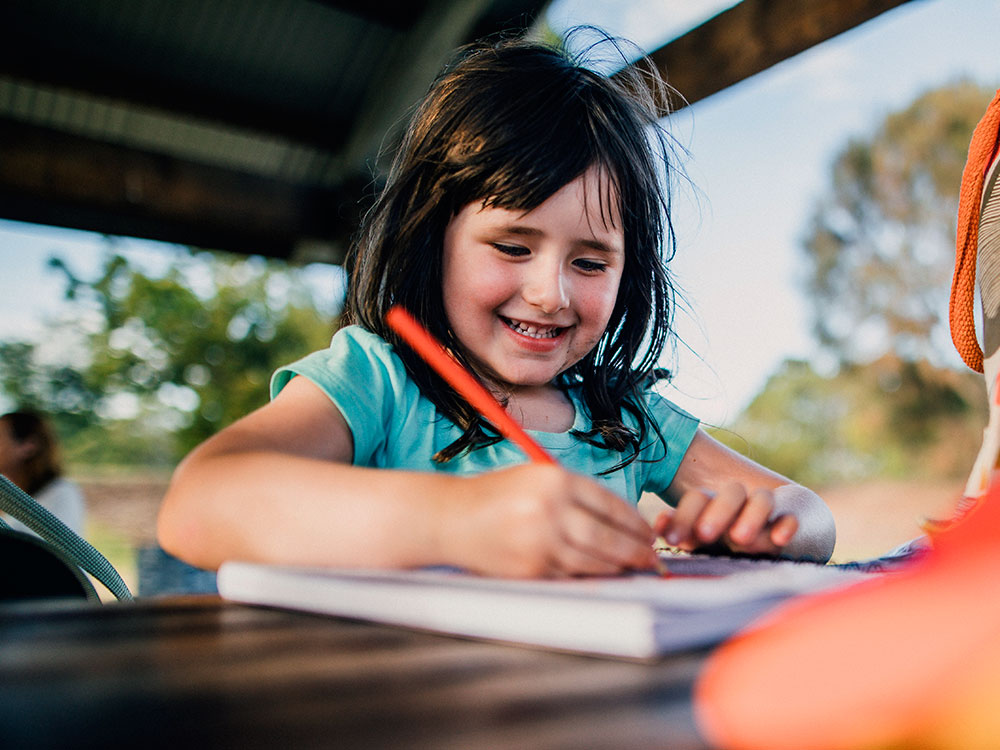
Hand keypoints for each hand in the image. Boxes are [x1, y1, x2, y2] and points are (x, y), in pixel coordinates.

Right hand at [445, 463, 659, 577]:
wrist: (449, 518)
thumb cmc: (494, 496)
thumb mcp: (534, 479)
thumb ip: (573, 494)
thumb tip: (620, 520)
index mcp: (553, 480)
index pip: (609, 503)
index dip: (633, 521)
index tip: (647, 532)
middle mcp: (549, 509)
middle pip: (607, 536)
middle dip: (635, 550)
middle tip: (651, 558)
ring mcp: (539, 542)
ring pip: (593, 561)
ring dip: (618, 567)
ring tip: (633, 569)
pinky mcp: (530, 569)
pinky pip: (570, 576)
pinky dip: (590, 578)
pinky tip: (602, 576)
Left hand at [653, 482, 797, 556]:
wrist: (779, 535)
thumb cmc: (728, 543)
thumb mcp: (705, 542)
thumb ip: (683, 533)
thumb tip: (658, 527)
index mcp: (715, 506)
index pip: (698, 499)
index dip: (683, 516)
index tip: (670, 539)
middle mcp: (741, 505)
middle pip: (731, 494)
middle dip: (717, 513)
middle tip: (705, 534)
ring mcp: (768, 513)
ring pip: (762, 500)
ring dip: (751, 516)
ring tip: (739, 538)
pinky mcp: (794, 521)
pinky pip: (792, 518)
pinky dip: (787, 526)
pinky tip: (780, 539)